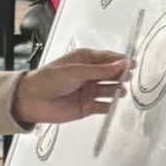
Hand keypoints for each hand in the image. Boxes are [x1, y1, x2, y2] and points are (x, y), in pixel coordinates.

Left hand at [12, 49, 130, 126]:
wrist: (32, 100)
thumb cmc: (50, 79)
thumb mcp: (75, 71)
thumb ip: (100, 70)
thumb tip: (122, 65)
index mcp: (86, 60)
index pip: (108, 58)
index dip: (121, 61)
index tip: (132, 64)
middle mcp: (90, 74)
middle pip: (112, 74)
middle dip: (121, 75)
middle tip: (128, 77)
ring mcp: (90, 91)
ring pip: (110, 90)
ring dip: (117, 90)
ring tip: (120, 91)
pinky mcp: (88, 107)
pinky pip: (104, 106)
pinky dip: (110, 105)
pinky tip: (113, 104)